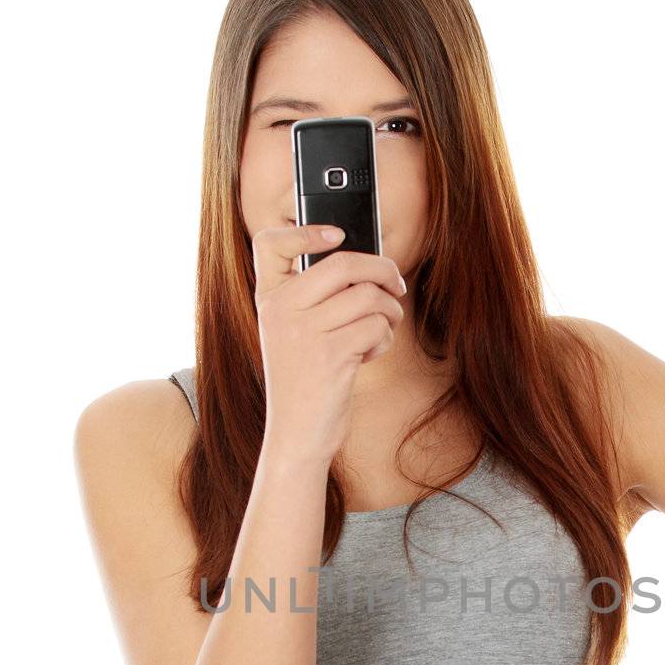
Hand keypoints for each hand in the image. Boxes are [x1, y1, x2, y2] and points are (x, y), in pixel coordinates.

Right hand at [250, 223, 406, 467]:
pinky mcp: (332, 355)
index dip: (306, 230)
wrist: (296, 433)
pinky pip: (376, 326)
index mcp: (268, 299)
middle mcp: (281, 309)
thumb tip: (368, 266)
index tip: (338, 234)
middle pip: (343, 263)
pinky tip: (369, 354)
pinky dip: (384, 339)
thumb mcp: (293, 333)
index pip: (270, 243)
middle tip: (395, 284)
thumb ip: (314, 297)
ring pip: (368, 296)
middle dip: (382, 270)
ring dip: (389, 311)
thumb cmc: (304, 381)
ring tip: (382, 328)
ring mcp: (305, 332)